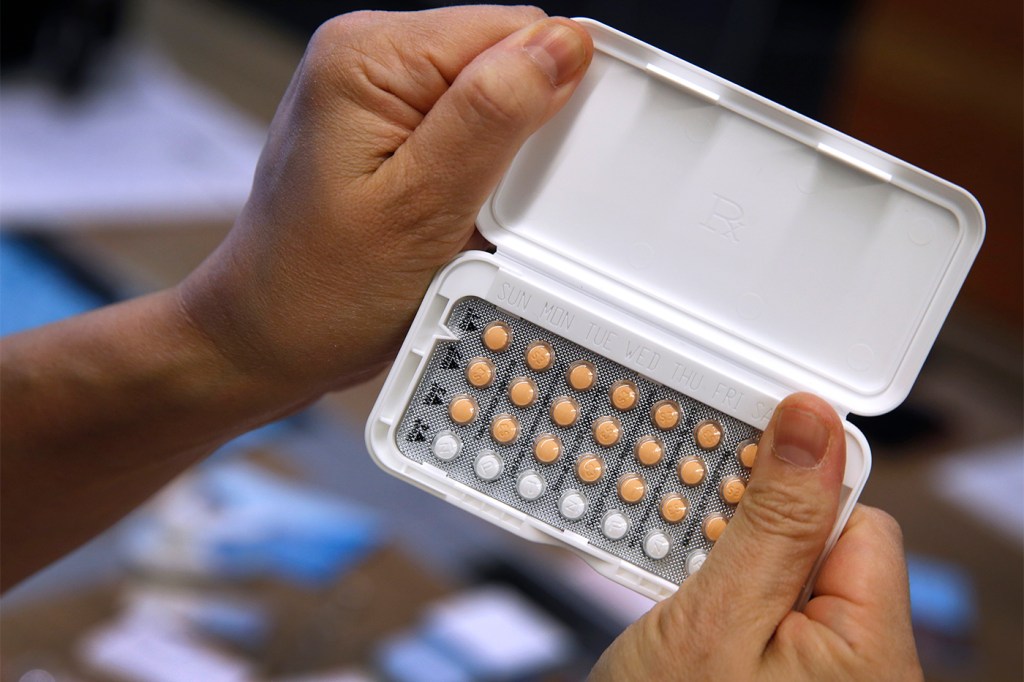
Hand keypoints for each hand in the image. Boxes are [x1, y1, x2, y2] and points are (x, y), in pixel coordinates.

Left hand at [0, 6, 592, 590]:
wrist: (267, 340)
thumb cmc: (320, 291)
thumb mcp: (420, 207)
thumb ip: (491, 117)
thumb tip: (561, 47)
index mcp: (370, 56)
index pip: (512, 30)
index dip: (547, 95)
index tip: (531, 171)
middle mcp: (369, 59)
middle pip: (503, 60)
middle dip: (521, 134)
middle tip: (482, 205)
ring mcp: (377, 96)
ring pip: (491, 101)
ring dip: (499, 162)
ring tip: (459, 217)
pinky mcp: (388, 132)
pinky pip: (467, 133)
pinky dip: (479, 177)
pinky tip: (451, 216)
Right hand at [591, 393, 922, 680]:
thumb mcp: (715, 617)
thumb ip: (773, 520)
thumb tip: (813, 424)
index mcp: (868, 654)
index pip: (859, 520)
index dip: (793, 488)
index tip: (732, 470)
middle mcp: (855, 668)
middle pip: (818, 543)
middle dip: (746, 528)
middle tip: (685, 545)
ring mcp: (814, 678)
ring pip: (779, 574)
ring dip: (720, 561)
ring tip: (672, 592)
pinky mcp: (775, 681)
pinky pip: (759, 612)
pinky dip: (715, 597)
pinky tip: (677, 613)